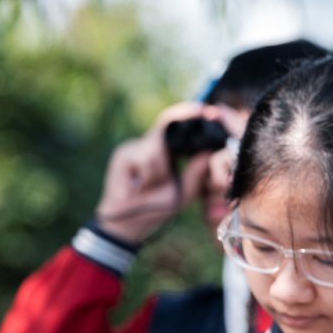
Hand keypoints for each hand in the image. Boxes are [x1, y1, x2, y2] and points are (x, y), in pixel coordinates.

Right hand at [93, 102, 218, 243]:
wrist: (131, 222)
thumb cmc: (157, 205)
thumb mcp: (184, 190)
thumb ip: (196, 172)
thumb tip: (209, 152)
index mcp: (165, 150)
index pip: (177, 124)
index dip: (190, 115)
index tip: (208, 111)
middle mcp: (149, 143)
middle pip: (166, 124)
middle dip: (179, 129)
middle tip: (187, 142)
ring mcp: (133, 146)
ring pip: (157, 148)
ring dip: (161, 171)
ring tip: (151, 185)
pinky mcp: (123, 154)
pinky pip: (145, 159)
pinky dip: (149, 176)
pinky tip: (139, 187)